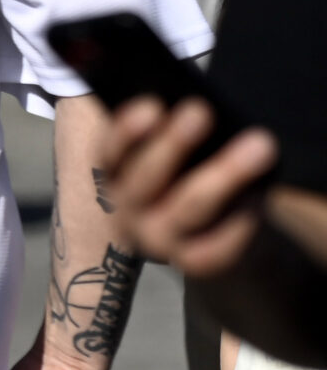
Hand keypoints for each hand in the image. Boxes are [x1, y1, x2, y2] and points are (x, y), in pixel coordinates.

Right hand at [97, 96, 276, 279]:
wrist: (219, 239)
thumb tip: (198, 108)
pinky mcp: (194, 263)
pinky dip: (241, 218)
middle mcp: (126, 211)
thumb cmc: (196, 177)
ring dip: (225, 173)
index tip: (153, 106)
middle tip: (200, 111)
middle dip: (173, 143)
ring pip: (189, 206)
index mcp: (116, 177)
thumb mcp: (180, 156)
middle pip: (146, 177)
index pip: (110, 152)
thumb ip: (179, 134)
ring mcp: (158, 241)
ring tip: (260, 145)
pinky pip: (218, 242)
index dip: (126, 131)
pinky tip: (259, 197)